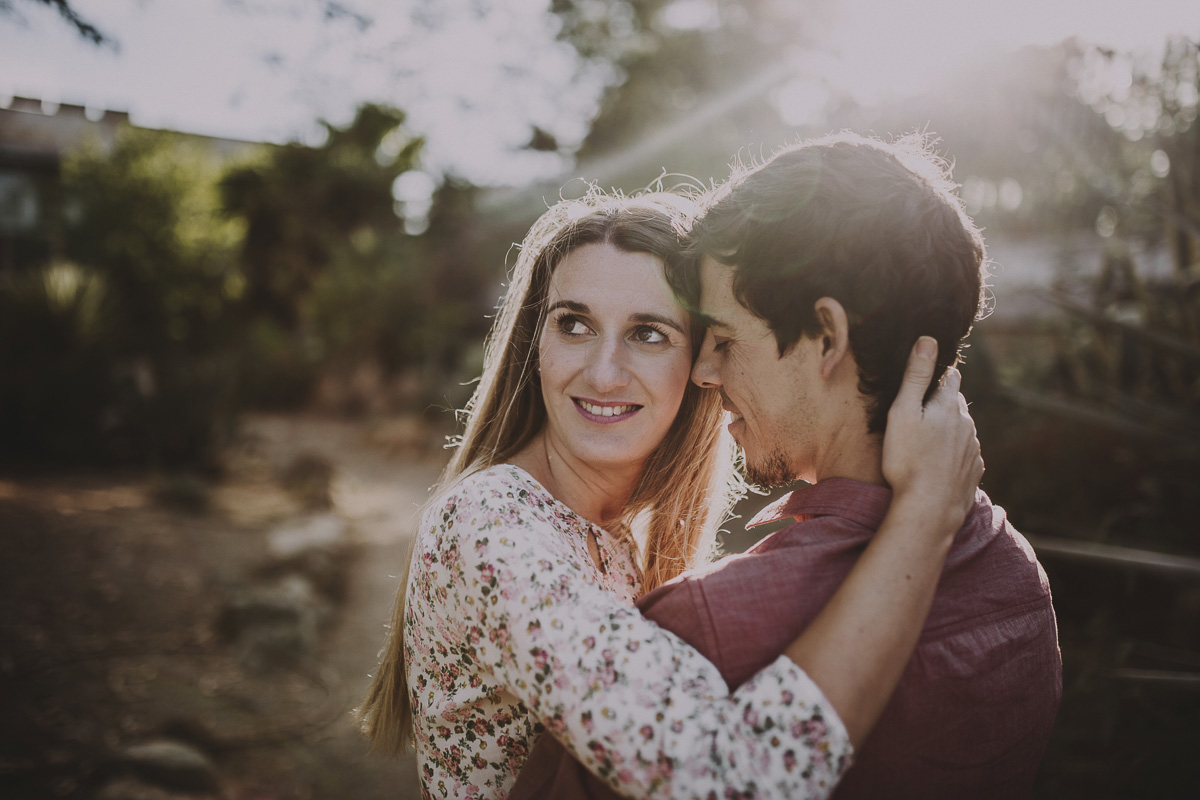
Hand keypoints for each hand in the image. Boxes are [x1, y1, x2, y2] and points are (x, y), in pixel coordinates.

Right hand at [881, 337, 982, 531]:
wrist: (929, 508)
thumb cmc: (908, 460)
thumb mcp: (903, 412)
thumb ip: (916, 376)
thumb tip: (928, 339)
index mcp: (949, 406)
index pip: (951, 378)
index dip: (938, 375)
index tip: (927, 377)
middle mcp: (967, 424)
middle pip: (956, 404)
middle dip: (942, 403)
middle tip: (919, 411)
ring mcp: (973, 449)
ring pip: (962, 429)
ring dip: (948, 429)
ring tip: (925, 441)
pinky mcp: (974, 471)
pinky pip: (964, 454)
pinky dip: (953, 453)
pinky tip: (938, 463)